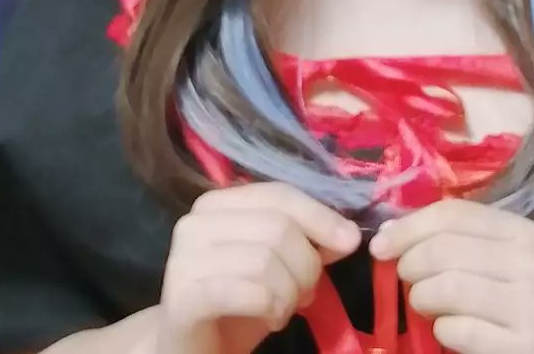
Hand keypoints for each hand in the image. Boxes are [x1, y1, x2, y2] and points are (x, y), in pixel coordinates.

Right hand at [155, 182, 361, 353]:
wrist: (190, 350)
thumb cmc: (237, 304)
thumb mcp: (279, 265)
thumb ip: (308, 241)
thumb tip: (348, 235)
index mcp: (218, 203)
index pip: (279, 194)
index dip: (320, 215)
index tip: (350, 241)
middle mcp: (195, 223)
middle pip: (277, 227)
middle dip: (306, 265)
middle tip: (306, 294)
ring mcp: (183, 259)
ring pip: (265, 260)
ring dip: (290, 291)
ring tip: (285, 309)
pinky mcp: (182, 298)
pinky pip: (248, 292)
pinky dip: (271, 306)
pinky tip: (271, 319)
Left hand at [369, 199, 533, 353]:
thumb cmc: (510, 297)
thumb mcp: (491, 258)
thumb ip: (449, 238)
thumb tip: (388, 231)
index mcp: (521, 231)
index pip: (453, 214)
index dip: (409, 226)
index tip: (380, 244)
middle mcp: (530, 263)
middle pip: (444, 250)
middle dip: (409, 263)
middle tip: (404, 277)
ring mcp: (529, 306)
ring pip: (447, 288)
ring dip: (420, 297)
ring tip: (423, 303)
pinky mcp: (522, 345)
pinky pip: (457, 329)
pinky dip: (440, 329)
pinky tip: (446, 328)